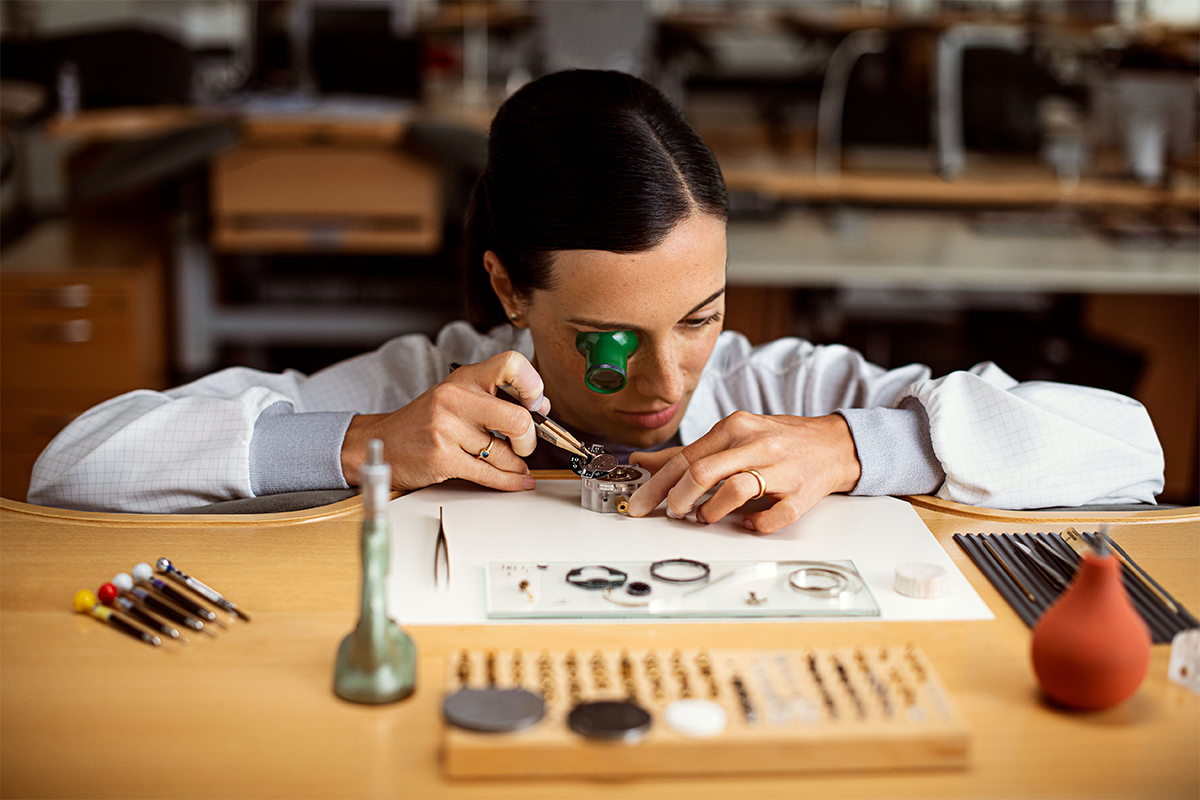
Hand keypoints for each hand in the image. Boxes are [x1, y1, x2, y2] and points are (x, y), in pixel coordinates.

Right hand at [341, 351, 549, 491]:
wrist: (382, 442)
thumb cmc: (425, 421)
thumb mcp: (458, 397)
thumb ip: (495, 398)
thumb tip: (540, 408)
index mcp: (465, 378)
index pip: (512, 364)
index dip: (533, 385)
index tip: (535, 404)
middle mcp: (456, 398)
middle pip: (517, 419)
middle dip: (530, 440)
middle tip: (525, 445)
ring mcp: (447, 428)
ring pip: (504, 454)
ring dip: (516, 466)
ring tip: (515, 465)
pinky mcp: (442, 457)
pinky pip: (488, 474)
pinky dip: (509, 482)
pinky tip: (517, 481)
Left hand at [625, 411, 860, 533]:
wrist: (834, 444)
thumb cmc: (777, 441)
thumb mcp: (731, 436)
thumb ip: (687, 453)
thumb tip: (642, 462)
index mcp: (735, 427)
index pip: (686, 458)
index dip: (657, 485)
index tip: (640, 504)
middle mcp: (756, 444)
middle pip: (704, 472)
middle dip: (678, 498)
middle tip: (673, 512)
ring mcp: (781, 469)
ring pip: (736, 491)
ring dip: (711, 512)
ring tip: (704, 517)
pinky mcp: (802, 494)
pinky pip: (774, 517)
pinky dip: (755, 525)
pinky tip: (747, 523)